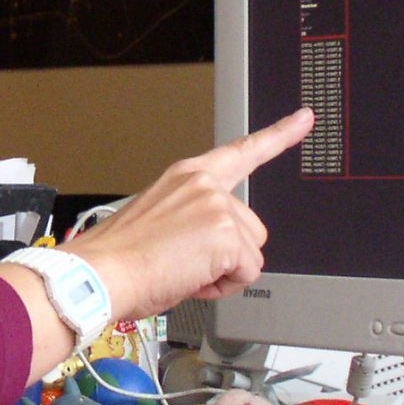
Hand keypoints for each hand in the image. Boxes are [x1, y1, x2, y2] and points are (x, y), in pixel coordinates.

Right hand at [68, 107, 312, 322]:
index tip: (305, 118)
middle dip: (228, 254)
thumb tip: (207, 250)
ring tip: (181, 271)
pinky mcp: (226, 234)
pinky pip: (247, 272)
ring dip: (223, 272)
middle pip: (252, 227)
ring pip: (251, 253)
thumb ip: (193, 221)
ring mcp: (217, 206)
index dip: (280, 135)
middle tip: (184, 262)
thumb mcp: (158, 223)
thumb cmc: (117, 259)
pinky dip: (222, 286)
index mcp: (186, 176)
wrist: (99, 275)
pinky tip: (190, 279)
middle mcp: (204, 185)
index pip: (242, 151)